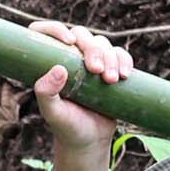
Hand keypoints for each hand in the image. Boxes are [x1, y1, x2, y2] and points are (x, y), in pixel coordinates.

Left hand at [27, 22, 128, 170]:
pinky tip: (124, 75)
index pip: (44, 34)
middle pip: (81, 36)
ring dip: (110, 58)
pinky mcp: (110, 67)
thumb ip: (47, 94)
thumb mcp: (53, 114)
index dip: (54, 29)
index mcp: (50, 64)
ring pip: (102, 43)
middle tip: (96, 71)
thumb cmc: (67, 127)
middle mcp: (69, 58)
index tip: (68, 42)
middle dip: (92, 50)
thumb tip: (57, 69)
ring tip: (111, 81)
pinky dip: (124, 60)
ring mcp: (91, 62)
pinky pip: (120, 54)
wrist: (89, 141)